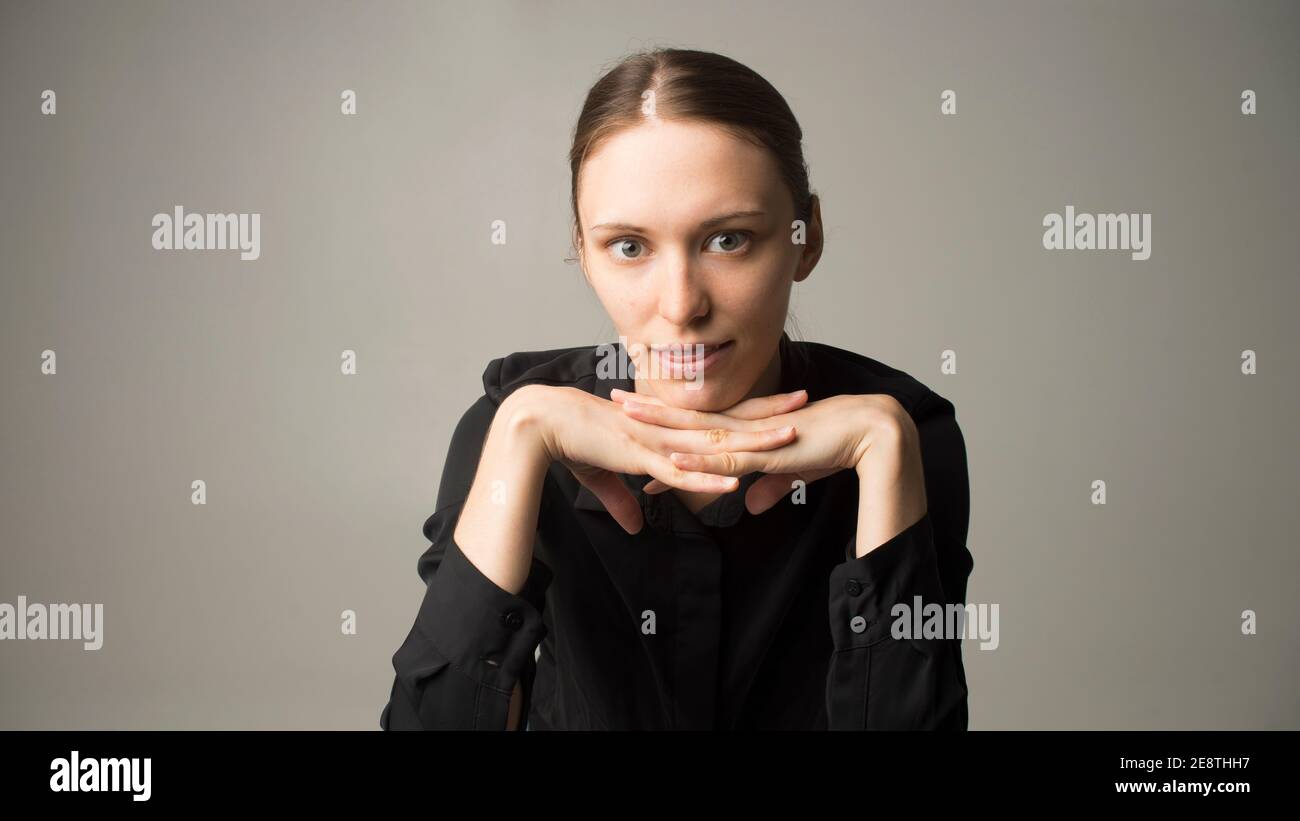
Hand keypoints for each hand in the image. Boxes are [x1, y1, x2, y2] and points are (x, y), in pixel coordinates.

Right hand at [508, 384, 798, 533]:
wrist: (542, 424)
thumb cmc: (571, 442)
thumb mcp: (604, 476)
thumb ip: (624, 500)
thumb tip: (636, 525)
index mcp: (664, 428)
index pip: (717, 416)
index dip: (751, 410)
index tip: (781, 404)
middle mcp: (668, 430)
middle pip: (728, 421)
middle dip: (768, 413)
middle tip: (806, 403)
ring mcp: (658, 443)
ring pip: (714, 442)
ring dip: (751, 442)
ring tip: (787, 439)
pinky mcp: (640, 459)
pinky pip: (681, 472)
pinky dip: (708, 477)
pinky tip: (734, 481)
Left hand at [611, 388, 912, 515]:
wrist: (866, 432)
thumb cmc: (832, 447)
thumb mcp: (790, 471)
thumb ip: (767, 485)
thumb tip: (749, 504)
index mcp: (745, 427)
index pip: (696, 426)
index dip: (664, 422)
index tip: (634, 417)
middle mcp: (742, 426)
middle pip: (686, 418)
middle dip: (648, 412)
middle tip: (611, 400)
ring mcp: (752, 437)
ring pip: (697, 433)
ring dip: (661, 426)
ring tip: (626, 417)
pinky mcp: (766, 453)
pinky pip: (725, 458)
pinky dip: (697, 460)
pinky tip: (672, 460)